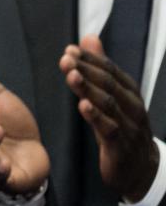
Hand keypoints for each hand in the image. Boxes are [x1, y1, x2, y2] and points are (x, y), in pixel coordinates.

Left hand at [62, 34, 158, 200]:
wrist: (139, 167)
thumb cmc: (121, 126)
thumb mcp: (110, 96)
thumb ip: (98, 68)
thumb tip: (89, 38)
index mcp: (129, 92)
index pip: (110, 70)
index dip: (91, 60)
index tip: (70, 50)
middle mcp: (131, 105)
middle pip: (108, 84)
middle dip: (87, 70)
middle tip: (66, 59)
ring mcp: (128, 125)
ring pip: (108, 104)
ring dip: (88, 89)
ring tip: (71, 76)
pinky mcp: (120, 145)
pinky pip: (109, 128)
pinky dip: (96, 117)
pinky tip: (82, 107)